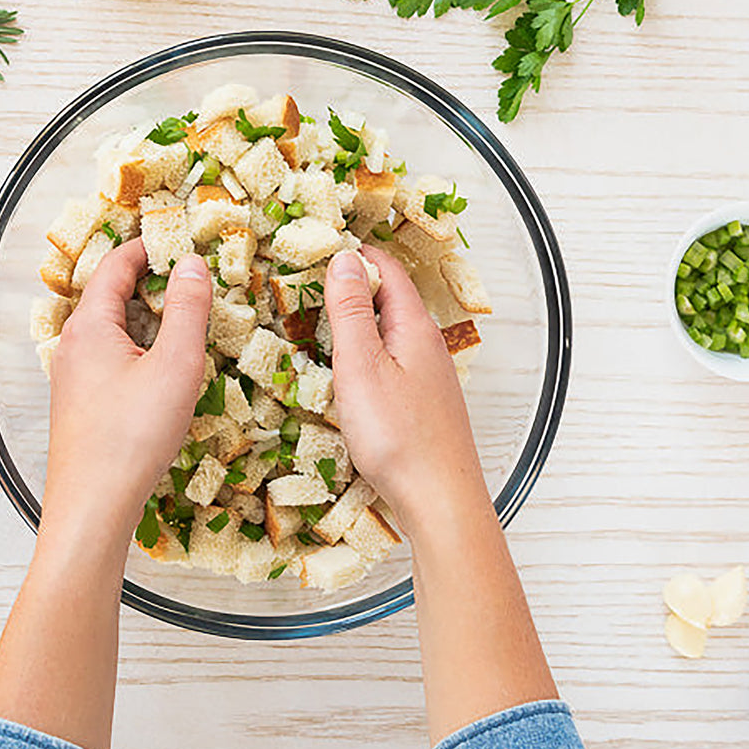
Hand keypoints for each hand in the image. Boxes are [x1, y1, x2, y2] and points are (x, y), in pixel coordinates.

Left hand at [42, 239, 211, 548]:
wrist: (92, 505)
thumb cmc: (131, 437)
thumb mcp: (175, 365)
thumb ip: (187, 309)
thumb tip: (192, 266)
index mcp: (89, 326)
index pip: (115, 265)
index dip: (146, 247)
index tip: (176, 238)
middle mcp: (72, 345)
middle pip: (108, 295)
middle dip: (147, 281)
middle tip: (187, 275)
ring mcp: (72, 376)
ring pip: (109, 330)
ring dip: (143, 317)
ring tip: (181, 318)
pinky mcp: (79, 403)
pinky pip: (108, 358)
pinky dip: (136, 347)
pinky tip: (160, 368)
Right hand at [324, 246, 487, 538]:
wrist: (440, 501)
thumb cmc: (399, 438)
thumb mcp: (361, 367)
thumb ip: (350, 312)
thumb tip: (344, 259)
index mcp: (414, 327)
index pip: (386, 268)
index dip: (353, 252)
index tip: (318, 247)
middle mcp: (427, 345)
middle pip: (390, 297)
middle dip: (352, 284)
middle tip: (308, 283)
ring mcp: (428, 375)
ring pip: (391, 331)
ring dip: (357, 321)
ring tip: (318, 323)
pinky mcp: (423, 403)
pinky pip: (392, 361)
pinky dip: (366, 353)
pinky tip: (347, 372)